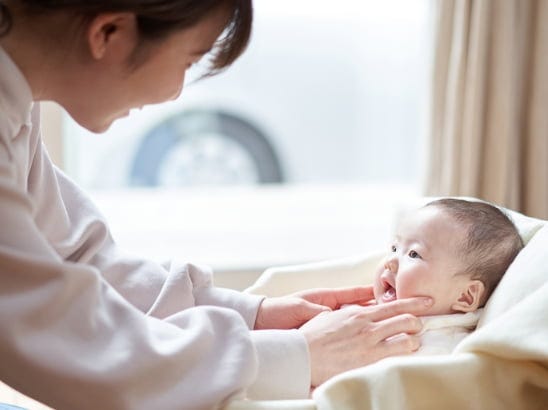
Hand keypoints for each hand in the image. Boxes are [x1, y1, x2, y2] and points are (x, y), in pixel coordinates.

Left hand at [254, 286, 374, 329]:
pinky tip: (363, 335)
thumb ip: (319, 312)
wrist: (262, 322)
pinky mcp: (320, 331)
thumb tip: (335, 315)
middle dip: (371, 305)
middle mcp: (326, 308)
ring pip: (350, 318)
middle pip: (354, 306)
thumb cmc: (278, 311)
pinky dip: (351, 330)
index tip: (382, 290)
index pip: (350, 294)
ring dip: (364, 318)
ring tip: (384, 320)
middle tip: (391, 306)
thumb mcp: (300, 309)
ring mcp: (324, 319)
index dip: (366, 292)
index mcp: (322, 298)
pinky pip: (340, 329)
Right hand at [299, 296, 432, 386]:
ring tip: (414, 342)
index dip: (413, 303)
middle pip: (405, 319)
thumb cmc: (312, 336)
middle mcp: (368, 326)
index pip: (393, 305)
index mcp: (359, 313)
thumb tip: (357, 310)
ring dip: (414, 340)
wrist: (303, 353)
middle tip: (422, 323)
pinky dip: (405, 354)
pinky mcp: (369, 361)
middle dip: (418, 320)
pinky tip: (406, 355)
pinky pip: (397, 355)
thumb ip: (348, 312)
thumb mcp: (331, 316)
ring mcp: (370, 343)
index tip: (425, 302)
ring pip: (406, 338)